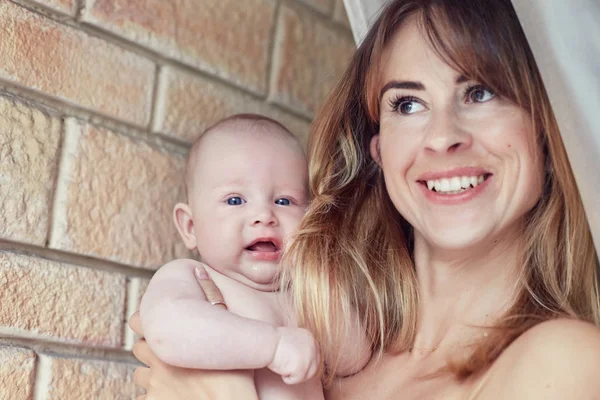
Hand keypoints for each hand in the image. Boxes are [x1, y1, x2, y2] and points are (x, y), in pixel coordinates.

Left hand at [129, 265, 258, 399]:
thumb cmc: (233, 367)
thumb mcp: (228, 324)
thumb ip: (212, 296)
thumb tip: (200, 269)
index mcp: (168, 337)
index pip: (138, 320)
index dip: (148, 320)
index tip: (160, 322)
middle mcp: (156, 360)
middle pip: (140, 346)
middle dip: (151, 346)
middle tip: (169, 348)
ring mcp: (153, 385)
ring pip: (141, 374)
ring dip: (152, 371)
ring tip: (171, 374)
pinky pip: (145, 396)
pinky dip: (156, 394)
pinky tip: (173, 394)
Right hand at [268, 326, 319, 384]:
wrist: (266, 342)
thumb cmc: (273, 341)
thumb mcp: (291, 339)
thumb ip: (300, 347)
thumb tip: (303, 360)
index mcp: (310, 338)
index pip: (314, 356)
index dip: (304, 363)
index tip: (294, 365)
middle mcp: (313, 347)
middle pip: (313, 368)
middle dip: (301, 371)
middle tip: (288, 369)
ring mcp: (309, 357)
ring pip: (306, 376)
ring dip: (294, 375)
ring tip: (282, 366)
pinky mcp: (302, 368)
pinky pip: (296, 380)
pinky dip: (286, 378)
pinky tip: (280, 368)